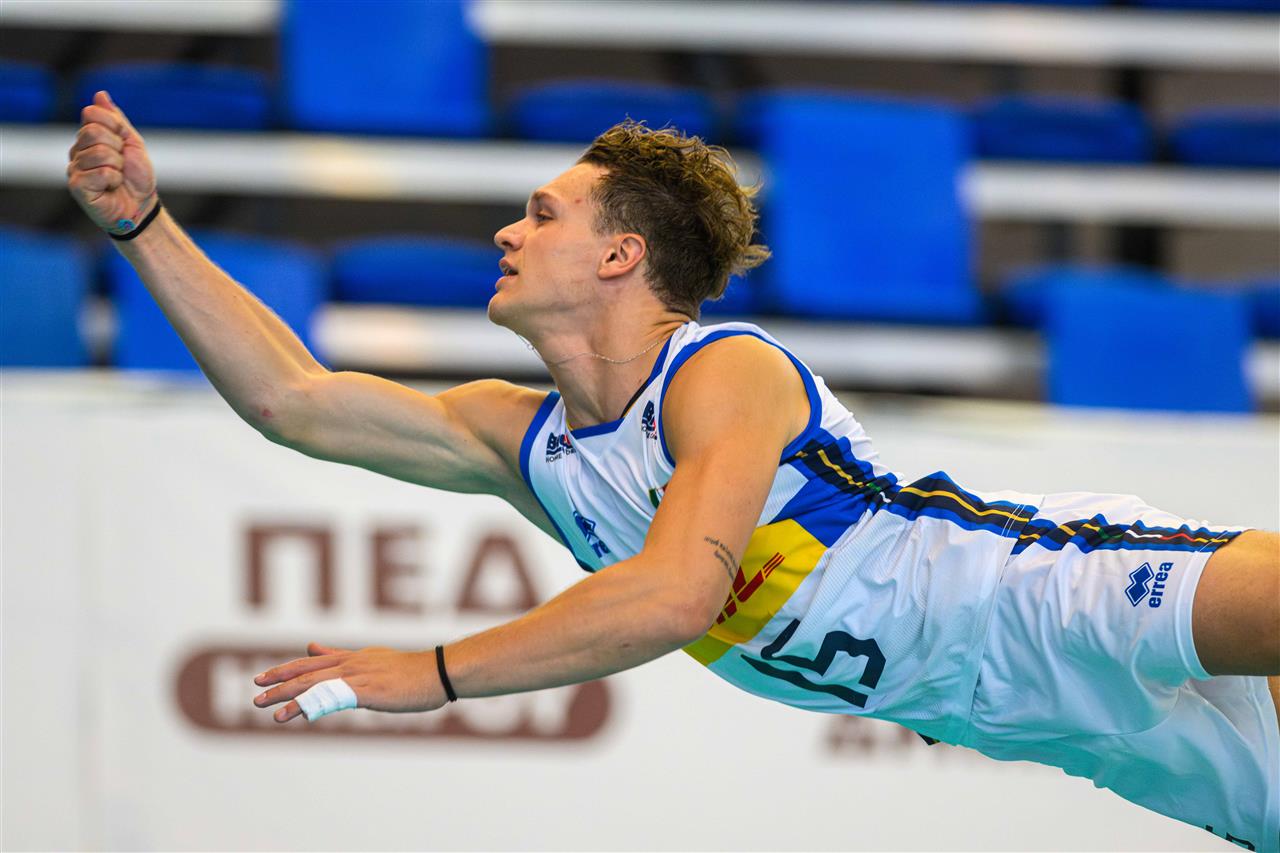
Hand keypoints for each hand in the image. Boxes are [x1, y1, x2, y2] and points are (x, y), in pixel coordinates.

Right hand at [66, 90, 157, 233]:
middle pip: (92, 132)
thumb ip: (115, 119)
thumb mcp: (131, 143)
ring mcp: (74, 168)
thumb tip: (99, 94)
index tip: (123, 144)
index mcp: (87, 138)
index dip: (114, 128)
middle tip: (121, 164)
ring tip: (118, 177)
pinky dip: (113, 179)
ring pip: (98, 153)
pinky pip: (100, 172)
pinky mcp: (76, 186)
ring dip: (118, 167)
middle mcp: (77, 151)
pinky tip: (111, 187)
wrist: (141, 206)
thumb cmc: (136, 177)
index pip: (91, 114)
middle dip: (117, 149)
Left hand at [252, 642, 447, 723]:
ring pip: (314, 683)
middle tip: (256, 692)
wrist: (438, 672)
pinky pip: (331, 697)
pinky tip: (294, 714)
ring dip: (287, 695)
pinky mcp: (366, 691)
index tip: (264, 677)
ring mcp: (358, 676)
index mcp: (353, 658)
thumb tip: (315, 647)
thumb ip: (343, 656)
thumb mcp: (373, 659)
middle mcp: (351, 663)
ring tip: (265, 706)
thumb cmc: (411, 671)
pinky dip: (309, 705)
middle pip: (306, 672)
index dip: (286, 669)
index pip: (311, 662)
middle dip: (278, 682)